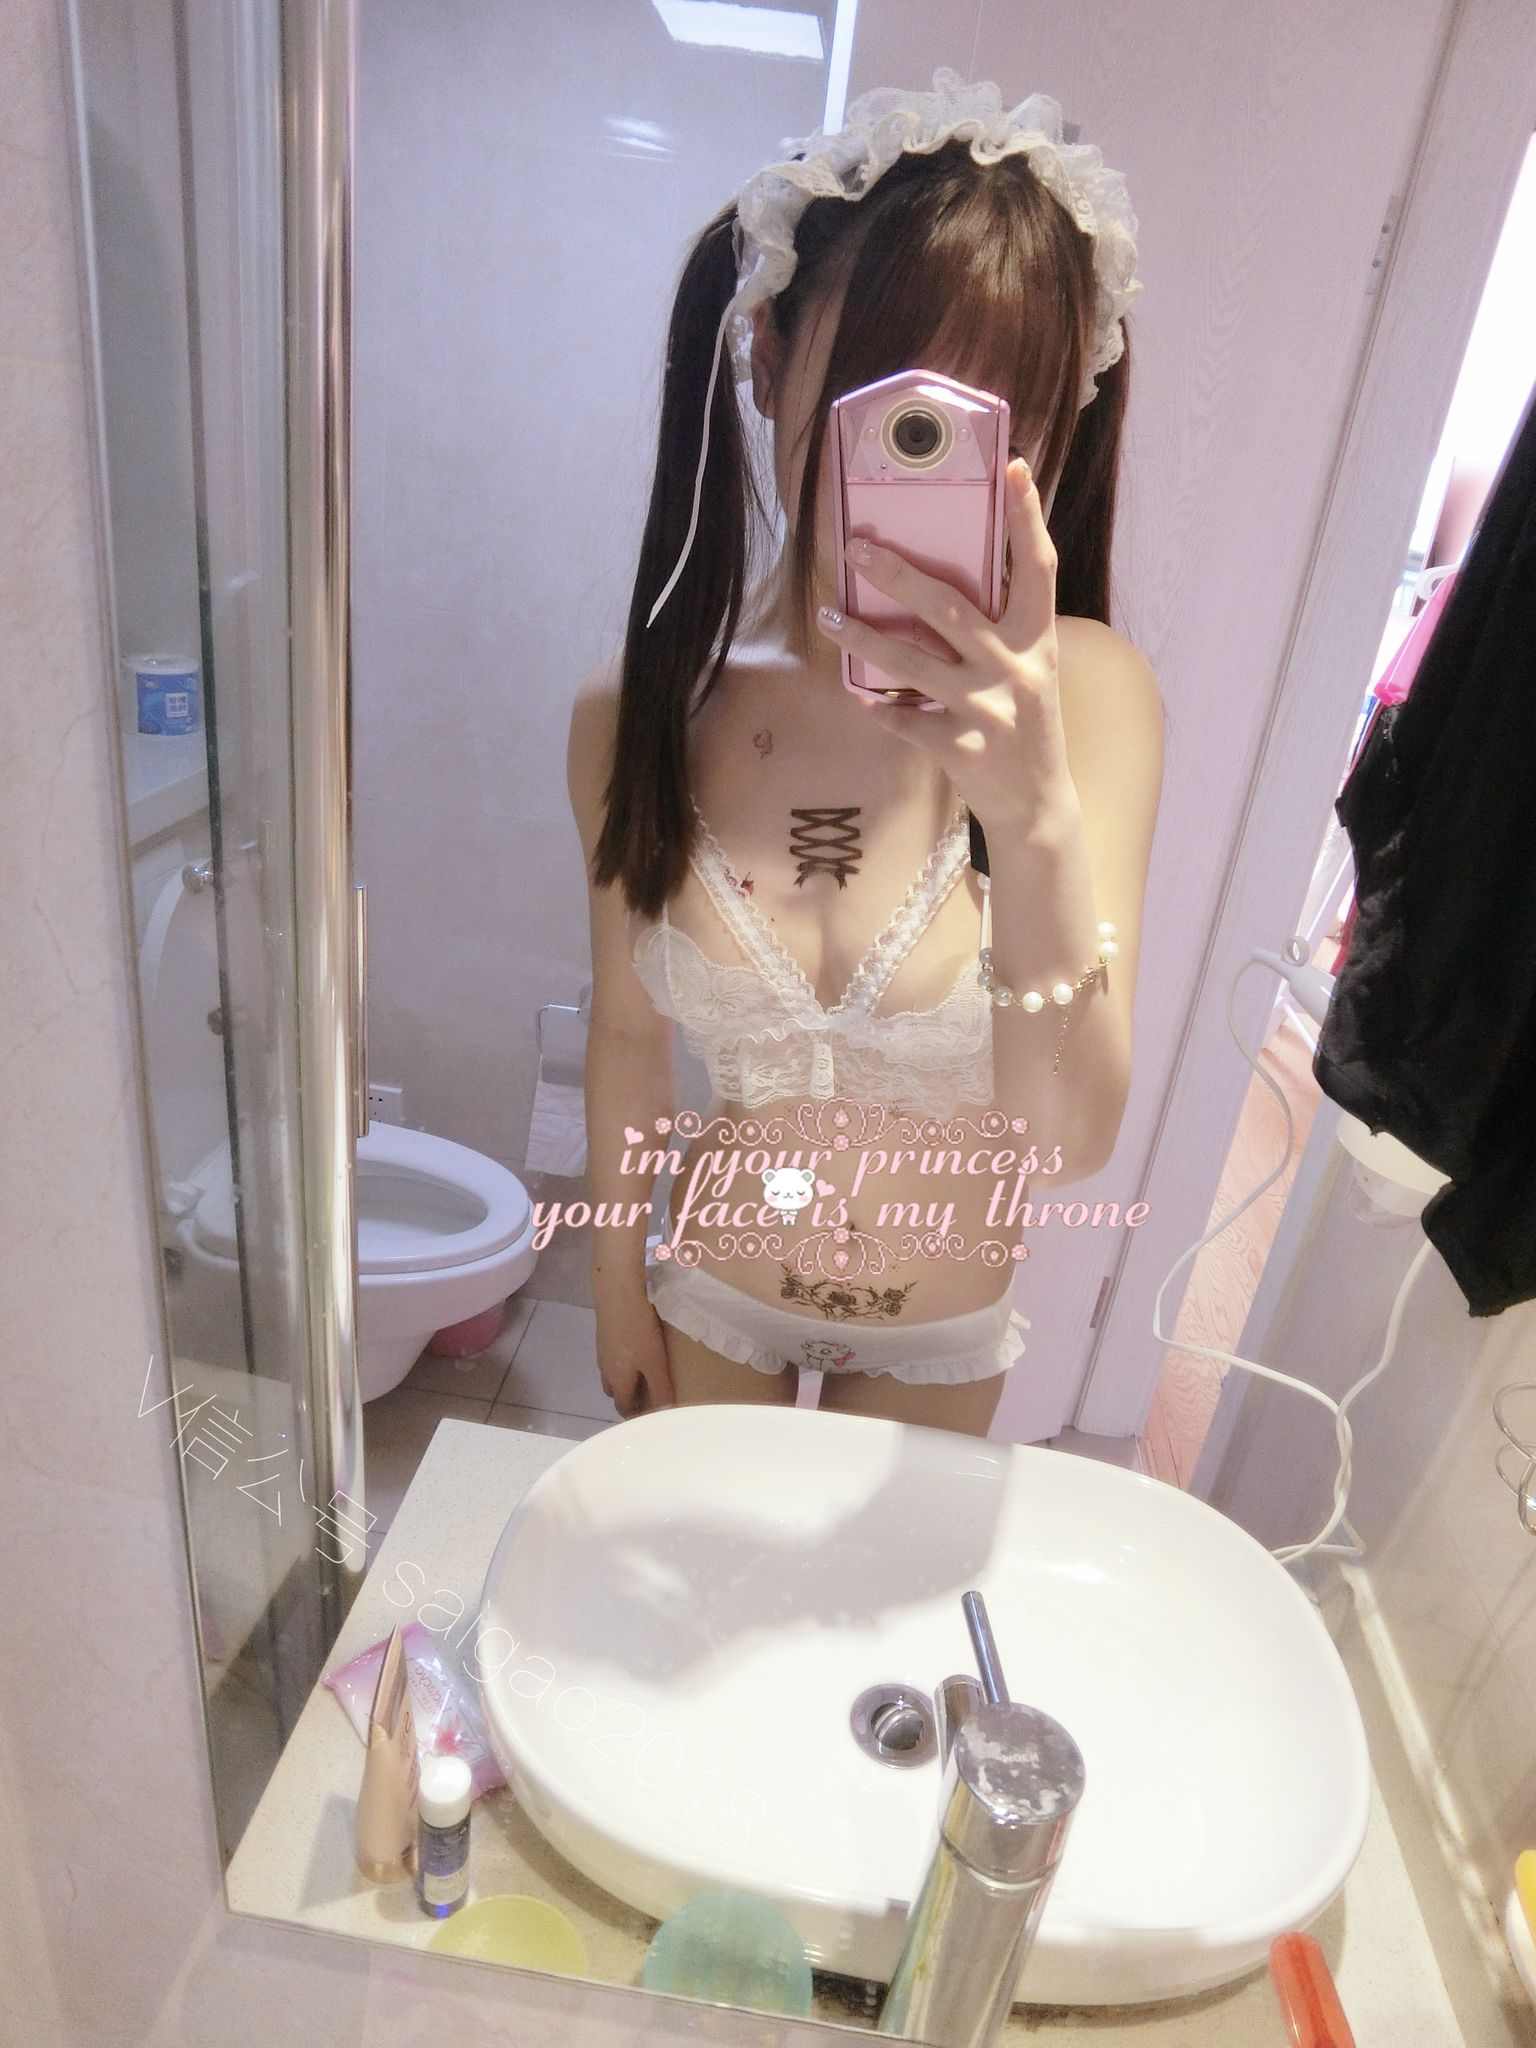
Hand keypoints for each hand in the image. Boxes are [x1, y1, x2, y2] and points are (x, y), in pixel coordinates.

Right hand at [596, 1295, 675, 1418]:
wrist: (616, 1290)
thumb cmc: (638, 1329)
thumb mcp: (654, 1362)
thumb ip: (660, 1389)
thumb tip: (665, 1413)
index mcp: (617, 1381)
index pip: (624, 1408)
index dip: (636, 1416)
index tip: (651, 1418)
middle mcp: (606, 1369)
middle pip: (616, 1393)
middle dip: (630, 1399)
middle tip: (651, 1397)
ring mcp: (602, 1350)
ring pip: (614, 1374)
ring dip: (627, 1379)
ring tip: (646, 1374)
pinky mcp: (604, 1334)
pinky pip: (614, 1357)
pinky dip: (625, 1362)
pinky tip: (637, 1349)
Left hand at [816, 458, 1076, 833]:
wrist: (1037, 803)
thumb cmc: (1026, 723)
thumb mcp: (1029, 668)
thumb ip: (998, 627)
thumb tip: (939, 577)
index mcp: (1038, 638)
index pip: (1038, 567)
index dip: (1026, 517)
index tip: (1011, 468)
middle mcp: (1015, 668)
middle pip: (950, 607)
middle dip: (898, 573)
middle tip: (857, 546)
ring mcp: (987, 709)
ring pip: (912, 662)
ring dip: (864, 637)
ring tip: (829, 615)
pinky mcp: (960, 747)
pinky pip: (902, 717)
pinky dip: (878, 705)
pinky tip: (858, 693)